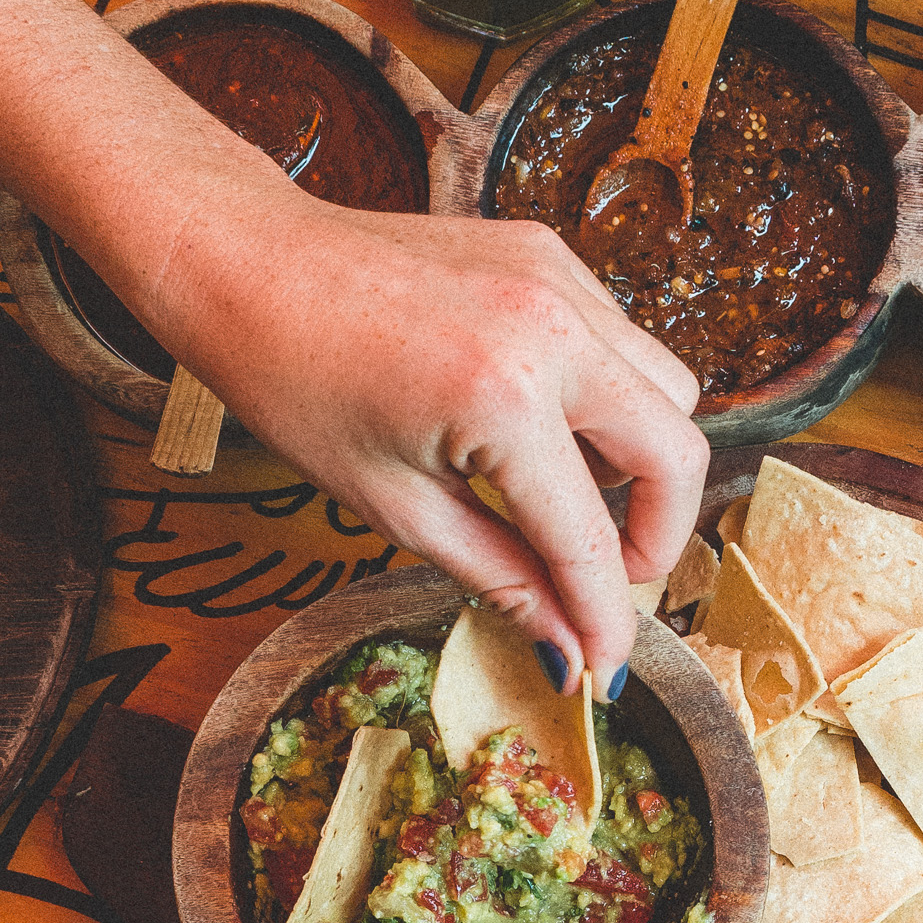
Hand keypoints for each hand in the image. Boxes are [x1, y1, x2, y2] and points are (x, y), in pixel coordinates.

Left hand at [130, 173, 708, 693]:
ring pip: (667, 390)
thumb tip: (566, 648)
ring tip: (564, 497)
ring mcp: (559, 280)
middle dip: (656, 537)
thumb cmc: (294, 382)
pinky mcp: (551, 254)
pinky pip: (621, 342)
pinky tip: (538, 426)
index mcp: (503, 399)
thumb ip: (501, 578)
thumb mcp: (395, 505)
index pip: (589, 538)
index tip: (606, 668)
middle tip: (604, 580)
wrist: (246, 262)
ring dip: (639, 461)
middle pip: (676, 452)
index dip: (603, 619)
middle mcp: (552, 329)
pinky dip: (605, 399)